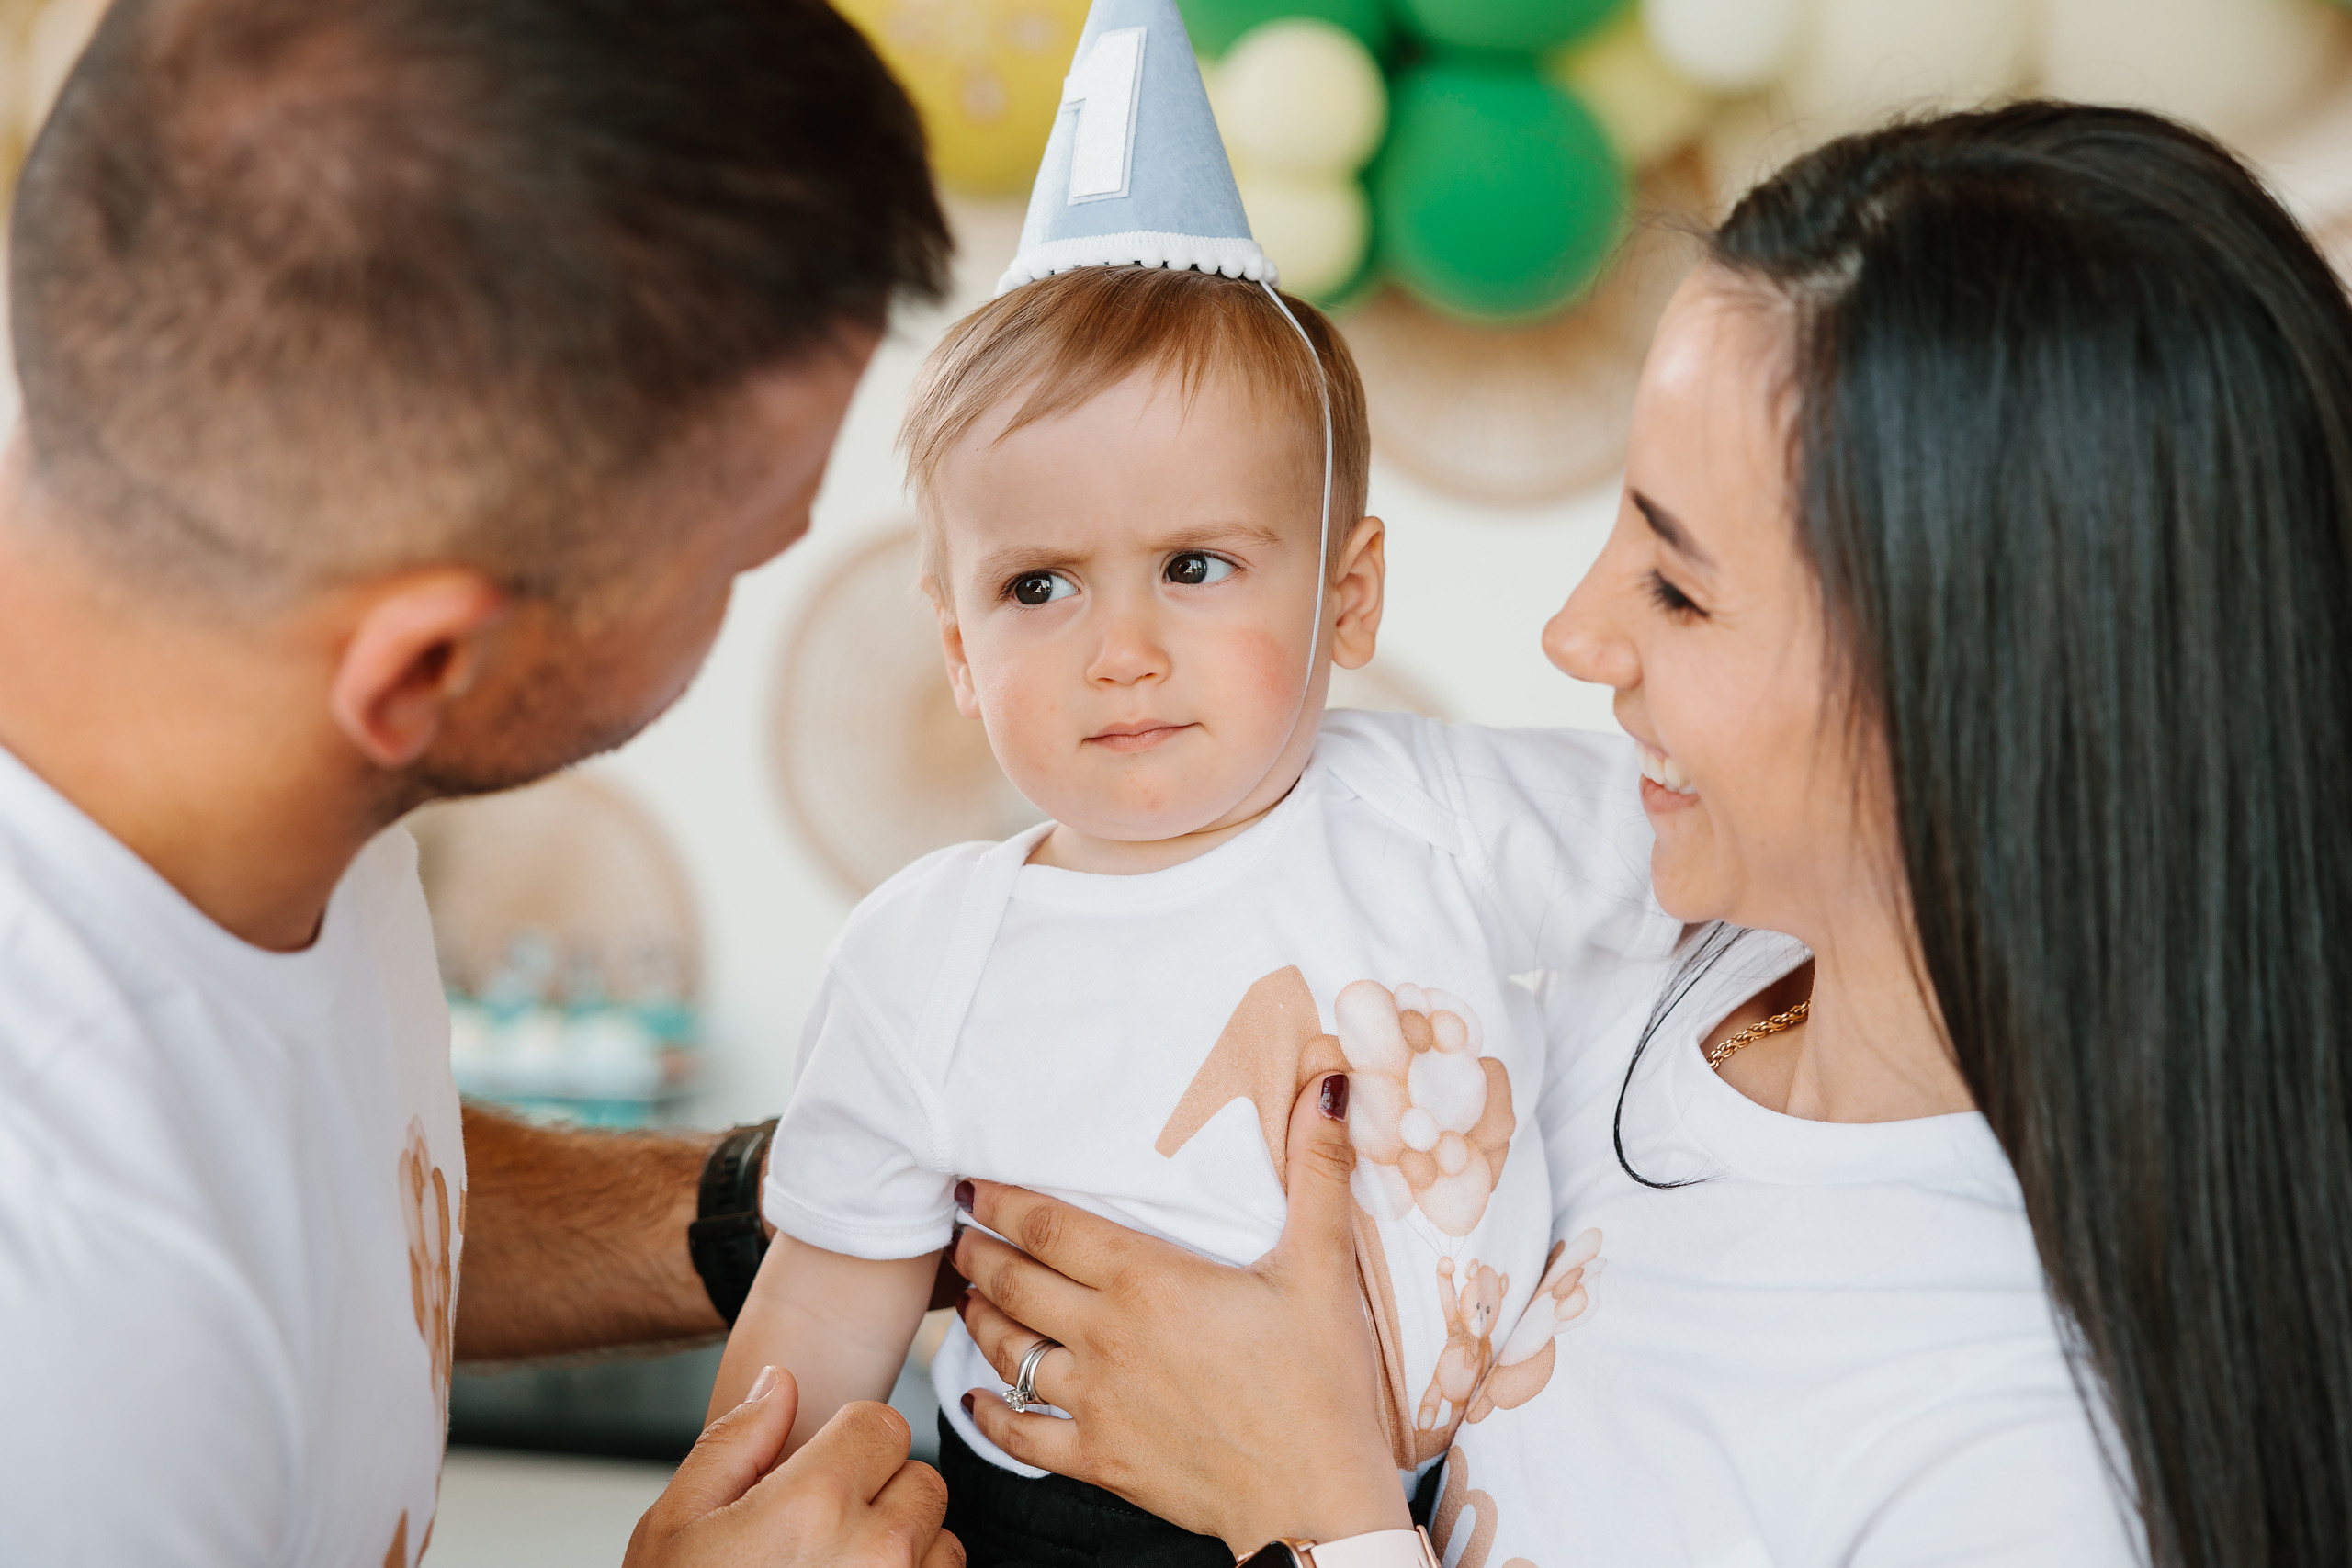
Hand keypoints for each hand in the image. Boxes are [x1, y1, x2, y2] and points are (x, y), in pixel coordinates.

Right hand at [625, 1365, 962, 1567]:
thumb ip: (735, 1443)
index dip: (849, 1446)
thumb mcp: (676, 1526)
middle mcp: (875, 1551)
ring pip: (942, 1541)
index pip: (885, 1425)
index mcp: (814, 1504)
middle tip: (822, 1538)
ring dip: (905, 1552)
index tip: (817, 1478)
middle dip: (880, 1497)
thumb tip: (780, 1383)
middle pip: (921, 1479)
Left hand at [951, 1073, 1408, 1553]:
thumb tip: (1329, 1083)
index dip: (1002, 1200)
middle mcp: (1106, 1336)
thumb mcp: (1324, 1266)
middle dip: (978, 1251)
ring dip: (980, 1319)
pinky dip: (989, 1413)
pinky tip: (975, 1398)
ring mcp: (1096, 1403)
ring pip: (1008, 1352)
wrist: (1315, 1499)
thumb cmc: (1322, 1382)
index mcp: (1148, 1281)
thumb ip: (1318, 1171)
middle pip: (1015, 1282)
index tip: (972, 1183)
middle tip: (959, 1232)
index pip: (1048, 1227)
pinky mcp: (1100, 1460)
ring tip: (968, 1297)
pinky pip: (1021, 1434)